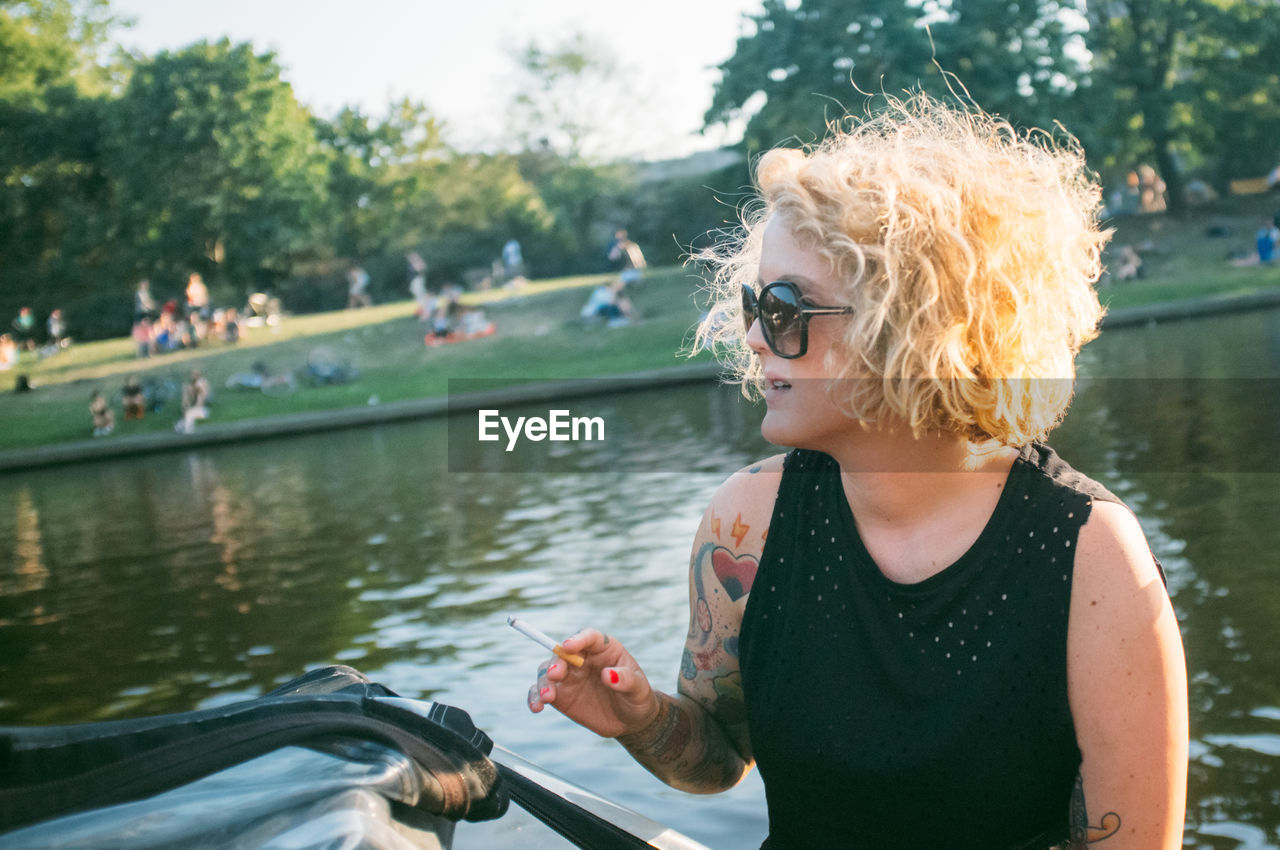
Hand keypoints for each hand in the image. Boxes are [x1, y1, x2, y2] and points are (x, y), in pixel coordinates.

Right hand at [526, 628, 658, 738]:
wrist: (630, 720)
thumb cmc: (637, 697)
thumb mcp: (638, 689)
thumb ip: (626, 680)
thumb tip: (608, 675)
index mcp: (603, 648)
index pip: (589, 637)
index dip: (578, 639)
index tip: (569, 646)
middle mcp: (581, 658)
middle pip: (562, 653)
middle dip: (557, 662)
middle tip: (556, 675)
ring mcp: (568, 676)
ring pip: (547, 671)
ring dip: (543, 682)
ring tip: (547, 697)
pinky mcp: (560, 695)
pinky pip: (541, 692)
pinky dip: (535, 697)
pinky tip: (536, 707)